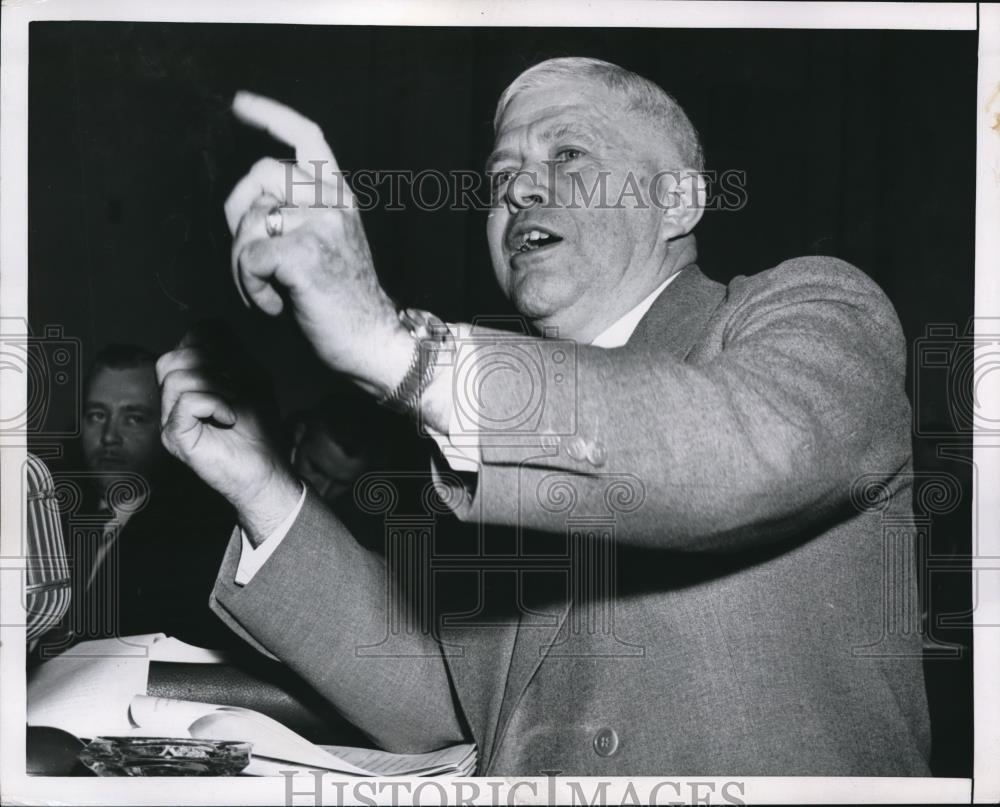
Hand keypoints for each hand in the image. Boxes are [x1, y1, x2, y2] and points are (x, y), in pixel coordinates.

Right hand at [157, 324, 300, 544]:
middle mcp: (173, 399)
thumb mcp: (253, 379)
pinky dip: (214, 403)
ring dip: (214, 384)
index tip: (237, 365)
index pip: (186, 341)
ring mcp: (169, 419)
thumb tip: (211, 329)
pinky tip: (229, 417)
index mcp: (190, 381)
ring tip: (234, 402)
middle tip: (237, 386)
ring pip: (175, 377)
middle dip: (211, 364)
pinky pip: (185, 402)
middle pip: (172, 357)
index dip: (212, 343)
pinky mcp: (174, 437)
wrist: (267, 469)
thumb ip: (232, 352)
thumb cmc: (260, 427)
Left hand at [224, 92, 412, 396]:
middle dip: (238, 213)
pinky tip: (275, 305)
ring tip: (268, 290)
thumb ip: (298, 211)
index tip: (240, 105)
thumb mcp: (326, 242)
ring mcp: (322, 226)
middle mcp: (333, 202)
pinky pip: (249, 259)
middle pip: (261, 174)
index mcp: (340, 196)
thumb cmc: (343, 300)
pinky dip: (251, 288)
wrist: (374, 342)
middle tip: (250, 257)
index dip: (271, 116)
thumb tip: (249, 201)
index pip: (308, 137)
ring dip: (244, 264)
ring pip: (250, 222)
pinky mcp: (304, 255)